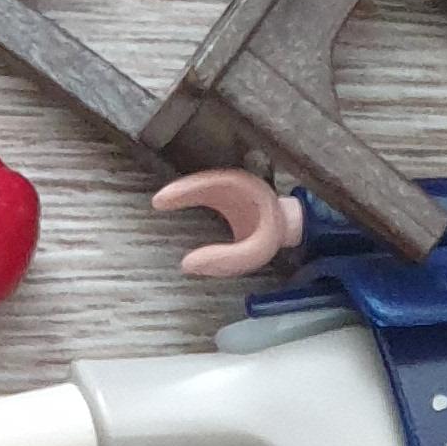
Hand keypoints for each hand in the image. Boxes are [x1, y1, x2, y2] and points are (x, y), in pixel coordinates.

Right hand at [151, 168, 305, 276]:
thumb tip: (186, 265)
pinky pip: (204, 191)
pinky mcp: (226, 192)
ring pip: (200, 184)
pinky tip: (176, 205)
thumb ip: (224, 260)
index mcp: (241, 187)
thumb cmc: (273, 236)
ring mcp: (229, 185)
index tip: (159, 201)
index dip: (181, 191)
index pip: (205, 184)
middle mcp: (232, 181)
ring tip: (162, 203)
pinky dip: (189, 196)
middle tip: (156, 202)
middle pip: (199, 180)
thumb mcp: (254, 252)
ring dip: (181, 192)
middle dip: (177, 190)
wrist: (289, 225)